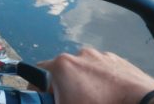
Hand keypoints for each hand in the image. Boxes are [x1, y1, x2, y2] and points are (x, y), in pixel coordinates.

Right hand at [37, 48, 153, 103]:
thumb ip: (49, 103)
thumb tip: (51, 100)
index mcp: (61, 65)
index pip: (35, 74)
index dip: (37, 90)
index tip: (43, 100)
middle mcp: (78, 55)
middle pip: (60, 72)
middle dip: (62, 87)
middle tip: (70, 103)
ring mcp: (99, 56)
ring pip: (82, 70)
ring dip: (82, 83)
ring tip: (94, 100)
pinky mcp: (117, 60)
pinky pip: (101, 70)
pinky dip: (101, 81)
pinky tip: (108, 96)